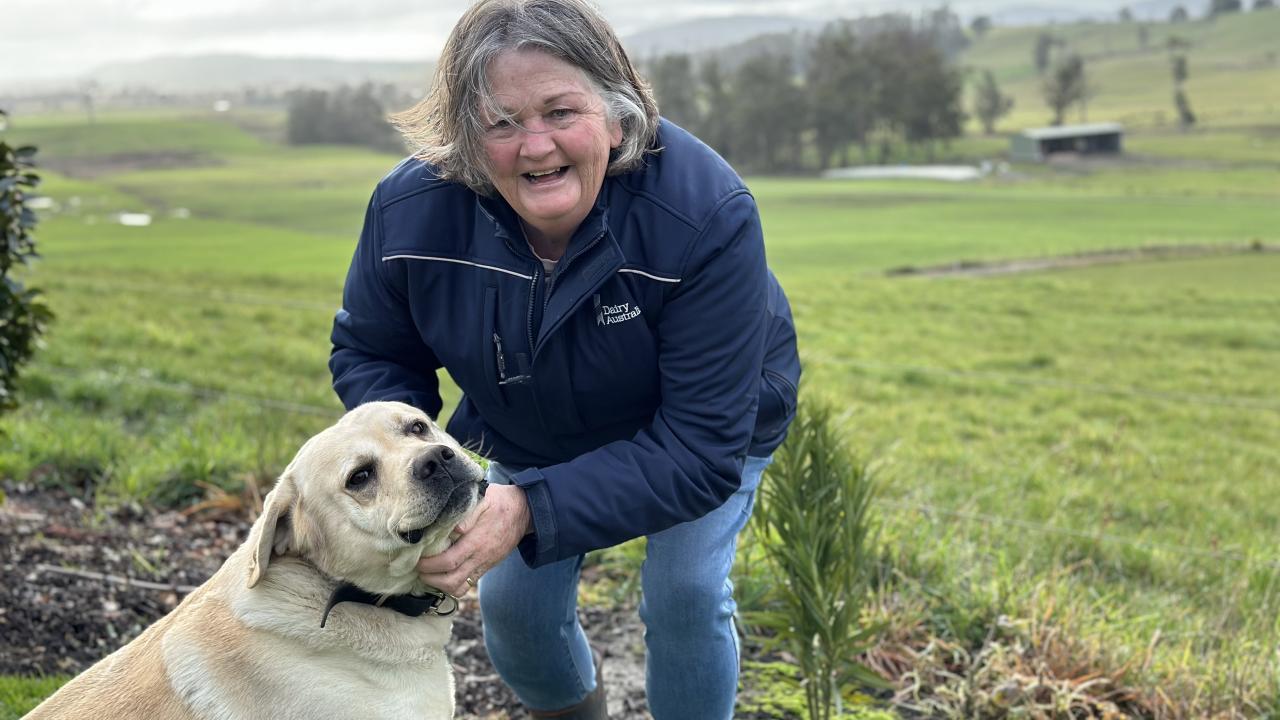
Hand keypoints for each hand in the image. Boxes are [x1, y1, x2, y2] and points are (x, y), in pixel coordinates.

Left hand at [417, 483, 531, 596]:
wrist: (524, 511)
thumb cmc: (500, 502)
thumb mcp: (484, 499)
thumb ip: (469, 513)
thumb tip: (455, 528)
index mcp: (477, 540)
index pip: (450, 561)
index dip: (430, 565)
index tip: (418, 560)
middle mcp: (481, 556)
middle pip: (452, 580)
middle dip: (431, 578)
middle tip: (418, 569)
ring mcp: (484, 563)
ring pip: (460, 587)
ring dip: (441, 585)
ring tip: (429, 575)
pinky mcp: (486, 566)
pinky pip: (468, 584)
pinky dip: (453, 585)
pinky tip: (443, 575)